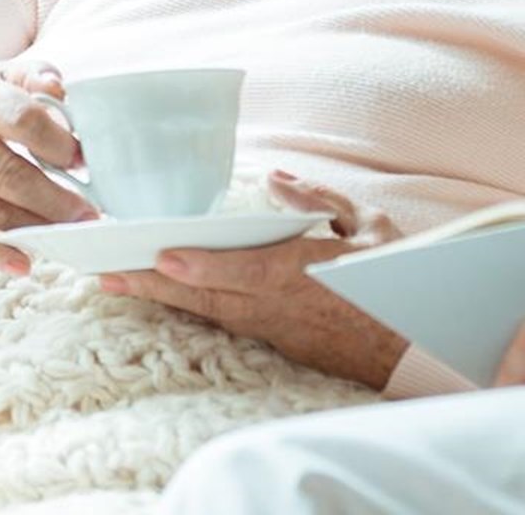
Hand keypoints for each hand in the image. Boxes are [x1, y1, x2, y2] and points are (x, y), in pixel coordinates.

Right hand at [0, 56, 96, 274]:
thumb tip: (61, 91)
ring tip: (67, 234)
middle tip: (88, 214)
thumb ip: (34, 77)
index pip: (22, 119)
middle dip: (55, 198)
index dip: (58, 144)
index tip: (84, 163)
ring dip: (33, 227)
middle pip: (8, 173)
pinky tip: (21, 263)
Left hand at [99, 171, 409, 388]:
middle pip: (210, 296)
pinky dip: (191, 307)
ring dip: (164, 297)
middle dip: (156, 284)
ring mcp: (278, 329)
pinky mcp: (280, 342)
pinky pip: (225, 321)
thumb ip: (318, 199)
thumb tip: (275, 179)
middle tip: (105, 272)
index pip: (246, 270)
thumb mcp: (370, 226)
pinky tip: (166, 295)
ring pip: (210, 311)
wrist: (419, 345)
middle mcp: (283, 306)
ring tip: (118, 280)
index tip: (163, 256)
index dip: (202, 266)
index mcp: (307, 273)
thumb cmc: (398, 277)